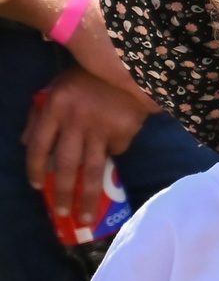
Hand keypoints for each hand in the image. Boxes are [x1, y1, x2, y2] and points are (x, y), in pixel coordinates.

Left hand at [24, 66, 147, 234]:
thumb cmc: (86, 77)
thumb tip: (26, 144)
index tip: (38, 187)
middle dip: (64, 194)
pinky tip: (114, 143)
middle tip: (63, 214)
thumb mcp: (55, 88)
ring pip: (93, 169)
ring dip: (88, 197)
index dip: (36, 170)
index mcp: (54, 107)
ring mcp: (102, 126)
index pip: (39, 147)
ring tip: (86, 216)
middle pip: (67, 166)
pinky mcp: (125, 129)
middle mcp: (76, 119)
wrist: (129, 63)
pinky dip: (113, 152)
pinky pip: (116, 150)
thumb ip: (38, 115)